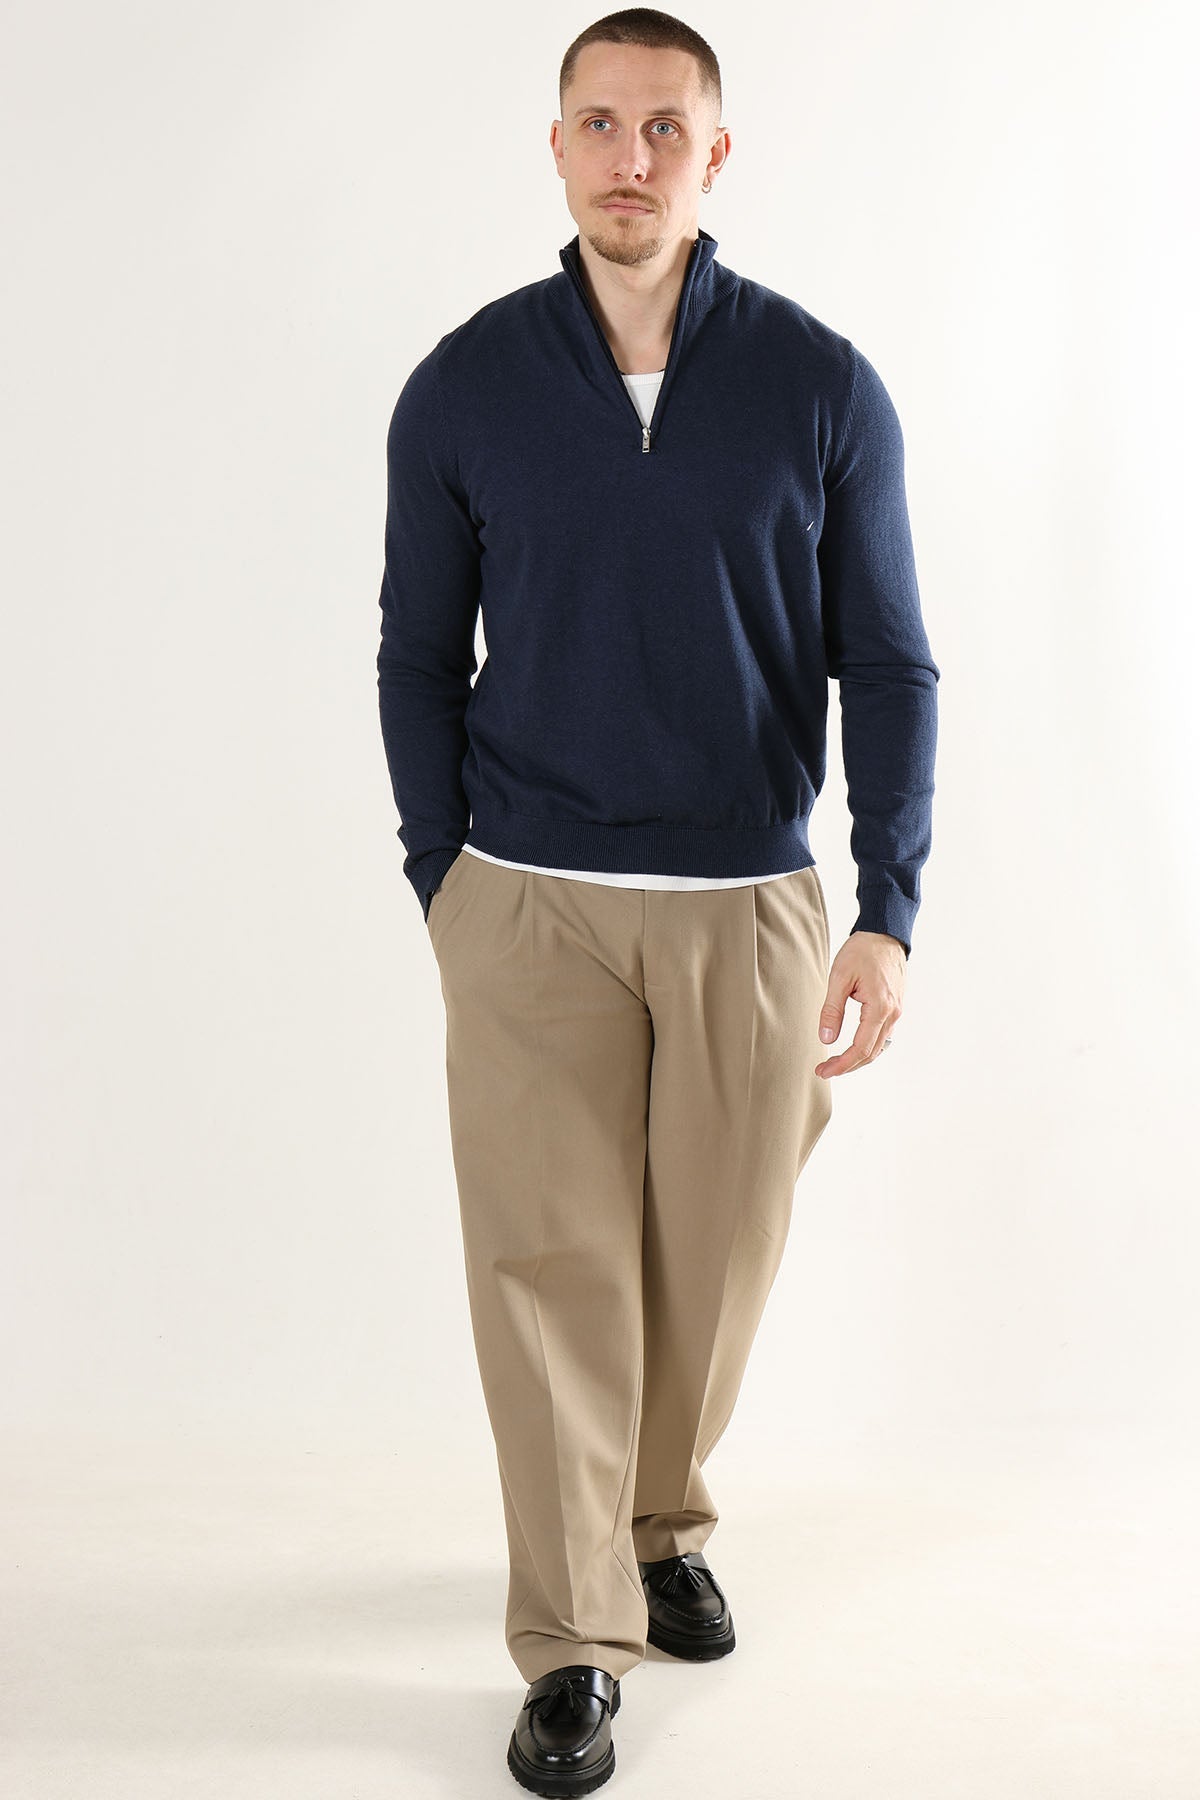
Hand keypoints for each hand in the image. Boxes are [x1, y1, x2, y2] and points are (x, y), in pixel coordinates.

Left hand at [815, 932, 905, 1078]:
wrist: (885, 933)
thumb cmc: (862, 950)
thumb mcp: (839, 976)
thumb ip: (832, 1010)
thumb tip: (826, 1039)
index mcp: (880, 1007)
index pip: (861, 1049)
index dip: (842, 1065)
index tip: (823, 1071)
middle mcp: (893, 1013)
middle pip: (872, 1053)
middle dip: (847, 1066)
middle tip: (824, 1070)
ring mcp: (897, 1011)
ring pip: (879, 1047)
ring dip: (858, 1058)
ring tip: (835, 1062)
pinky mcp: (896, 1007)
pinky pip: (883, 1035)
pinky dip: (868, 1046)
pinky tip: (853, 1047)